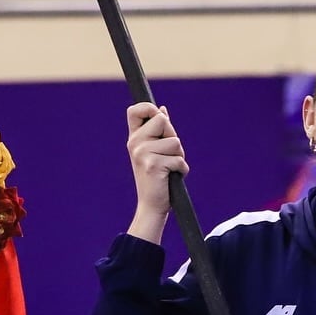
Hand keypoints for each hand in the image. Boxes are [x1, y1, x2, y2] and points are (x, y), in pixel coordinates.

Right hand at [125, 102, 188, 242]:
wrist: (152, 205)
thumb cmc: (157, 178)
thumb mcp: (154, 151)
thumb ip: (158, 131)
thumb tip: (162, 109)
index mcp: (134, 138)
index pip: (135, 110)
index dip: (149, 109)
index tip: (158, 118)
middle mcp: (135, 143)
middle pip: (162, 120)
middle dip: (173, 137)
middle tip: (167, 156)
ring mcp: (142, 154)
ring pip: (175, 142)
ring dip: (179, 156)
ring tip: (169, 168)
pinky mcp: (153, 165)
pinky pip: (179, 159)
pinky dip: (182, 169)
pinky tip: (171, 178)